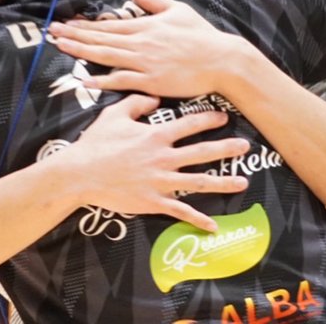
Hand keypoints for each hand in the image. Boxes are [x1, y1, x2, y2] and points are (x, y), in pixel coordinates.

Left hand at [48, 0, 252, 96]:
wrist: (221, 60)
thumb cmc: (202, 36)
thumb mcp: (179, 10)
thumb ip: (153, 2)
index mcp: (145, 26)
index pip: (108, 25)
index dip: (84, 25)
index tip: (66, 23)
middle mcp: (140, 43)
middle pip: (100, 39)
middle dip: (74, 35)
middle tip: (52, 32)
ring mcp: (144, 63)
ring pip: (106, 56)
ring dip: (81, 51)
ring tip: (60, 46)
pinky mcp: (151, 81)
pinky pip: (122, 80)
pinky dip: (103, 79)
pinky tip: (85, 78)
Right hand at [57, 94, 249, 231]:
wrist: (79, 173)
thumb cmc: (96, 143)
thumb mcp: (114, 115)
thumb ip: (137, 103)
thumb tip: (156, 99)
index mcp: (155, 136)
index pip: (189, 125)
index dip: (208, 120)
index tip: (224, 117)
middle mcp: (163, 158)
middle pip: (202, 152)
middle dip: (226, 149)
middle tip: (246, 146)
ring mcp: (160, 181)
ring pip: (198, 182)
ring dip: (222, 183)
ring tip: (242, 183)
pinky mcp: (153, 202)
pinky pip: (180, 211)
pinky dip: (197, 219)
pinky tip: (214, 226)